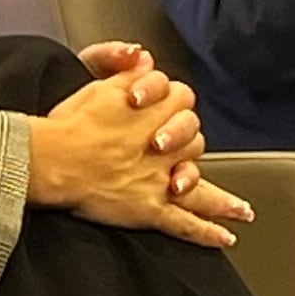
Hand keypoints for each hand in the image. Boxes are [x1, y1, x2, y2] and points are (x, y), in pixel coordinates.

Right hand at [27, 65, 248, 245]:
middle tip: (171, 149)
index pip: (180, 99)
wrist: (52, 159)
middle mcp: (164, 145)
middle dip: (188, 144)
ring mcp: (160, 179)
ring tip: (241, 210)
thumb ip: (121, 66)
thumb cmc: (69, 124)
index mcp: (154, 112)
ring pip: (201, 185)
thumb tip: (143, 58)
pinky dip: (208, 232)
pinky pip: (186, 223)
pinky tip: (226, 236)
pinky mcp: (150, 209)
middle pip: (193, 140)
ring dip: (223, 199)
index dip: (169, 102)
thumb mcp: (97, 83)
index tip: (156, 106)